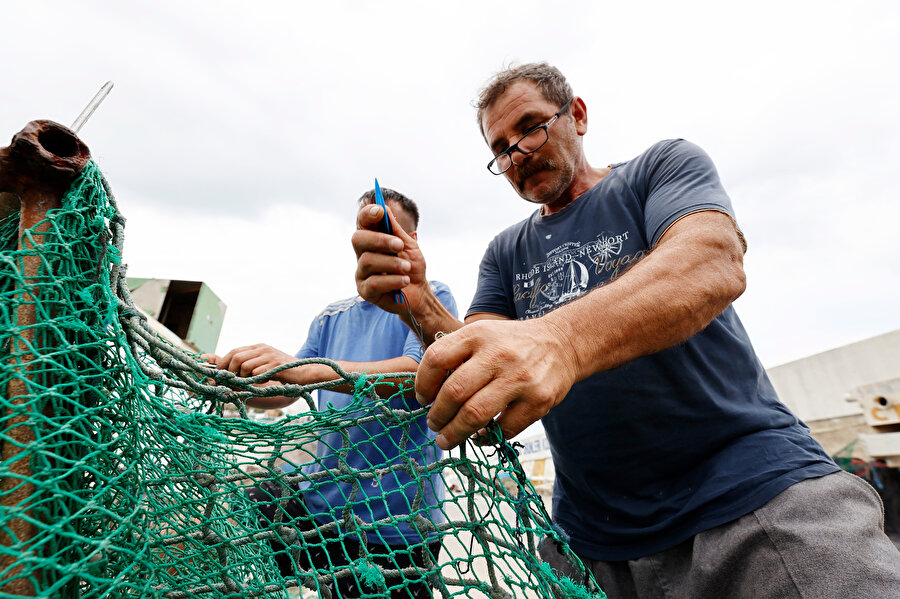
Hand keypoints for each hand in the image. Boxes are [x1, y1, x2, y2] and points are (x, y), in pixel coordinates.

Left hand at [212, 343, 296, 379]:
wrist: (304, 371)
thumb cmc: (283, 371)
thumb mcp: (265, 364)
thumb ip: (250, 365)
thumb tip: (230, 375)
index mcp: (259, 347)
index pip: (234, 351)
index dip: (224, 363)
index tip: (220, 375)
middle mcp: (263, 349)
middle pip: (236, 357)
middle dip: (230, 371)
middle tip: (232, 382)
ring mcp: (269, 356)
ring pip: (245, 366)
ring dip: (244, 378)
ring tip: (252, 382)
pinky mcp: (275, 365)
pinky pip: (257, 373)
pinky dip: (256, 381)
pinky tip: (263, 382)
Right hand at [352, 203, 427, 313]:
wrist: (419, 293)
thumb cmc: (412, 268)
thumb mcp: (408, 245)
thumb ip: (395, 229)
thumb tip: (384, 207)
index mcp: (372, 241)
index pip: (362, 222)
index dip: (367, 214)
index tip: (379, 211)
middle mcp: (362, 255)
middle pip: (358, 239)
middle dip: (379, 240)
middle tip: (399, 245)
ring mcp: (362, 273)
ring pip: (367, 261)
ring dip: (392, 263)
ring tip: (407, 268)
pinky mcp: (365, 291)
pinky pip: (374, 282)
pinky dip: (393, 280)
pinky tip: (405, 281)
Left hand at [414, 318, 578, 449]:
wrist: (562, 343)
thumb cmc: (511, 344)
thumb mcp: (483, 334)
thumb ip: (456, 356)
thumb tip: (428, 395)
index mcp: (478, 335)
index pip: (437, 359)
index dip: (423, 383)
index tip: (423, 399)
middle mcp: (498, 354)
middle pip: (454, 392)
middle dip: (437, 416)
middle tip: (434, 425)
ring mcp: (520, 378)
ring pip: (475, 415)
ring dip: (455, 433)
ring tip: (447, 440)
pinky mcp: (538, 400)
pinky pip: (504, 429)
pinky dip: (486, 439)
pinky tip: (480, 437)